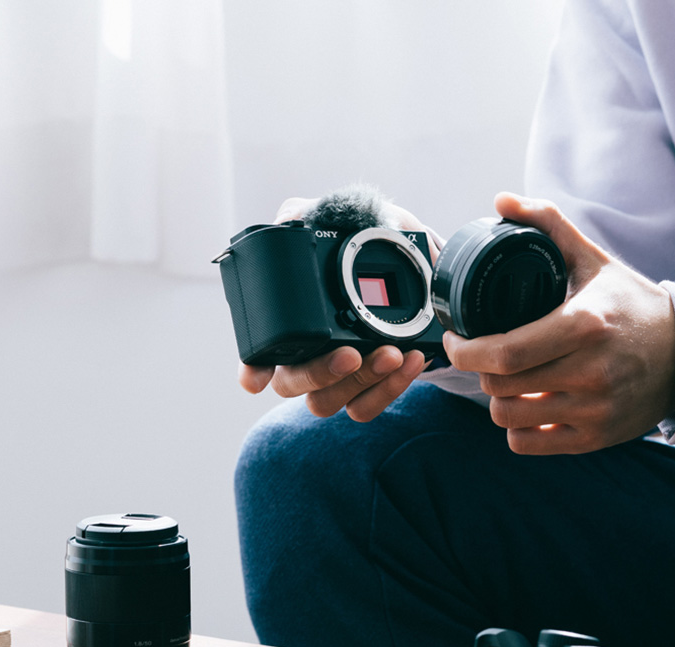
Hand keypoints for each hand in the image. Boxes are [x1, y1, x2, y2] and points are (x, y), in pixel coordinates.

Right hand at [236, 196, 434, 421]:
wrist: (423, 264)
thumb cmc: (371, 239)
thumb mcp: (341, 216)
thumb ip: (308, 213)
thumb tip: (290, 220)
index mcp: (290, 319)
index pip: (258, 353)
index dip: (252, 369)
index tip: (256, 379)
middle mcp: (308, 353)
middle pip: (293, 383)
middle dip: (320, 372)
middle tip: (350, 352)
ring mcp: (338, 375)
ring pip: (329, 402)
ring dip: (359, 382)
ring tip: (392, 354)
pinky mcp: (371, 387)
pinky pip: (368, 405)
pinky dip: (390, 388)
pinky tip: (411, 359)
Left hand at [443, 192, 674, 454]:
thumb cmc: (630, 305)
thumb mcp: (593, 261)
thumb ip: (548, 225)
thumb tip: (502, 199)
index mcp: (584, 326)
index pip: (504, 353)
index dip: (465, 351)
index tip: (454, 339)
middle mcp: (591, 372)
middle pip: (500, 386)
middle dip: (479, 371)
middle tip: (483, 355)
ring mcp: (595, 409)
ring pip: (509, 419)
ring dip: (497, 399)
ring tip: (506, 380)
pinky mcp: (596, 438)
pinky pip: (528, 444)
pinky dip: (518, 428)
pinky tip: (526, 405)